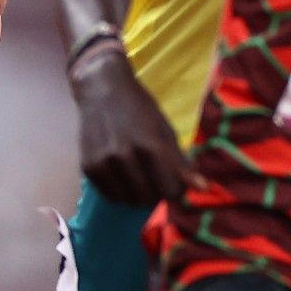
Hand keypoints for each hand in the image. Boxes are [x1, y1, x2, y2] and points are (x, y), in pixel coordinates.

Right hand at [71, 48, 188, 210]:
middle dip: (156, 194)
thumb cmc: (139, 107)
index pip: (170, 190)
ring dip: (137, 195)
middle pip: (148, 198)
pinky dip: (119, 192)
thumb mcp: (165, 129)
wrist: (101, 90)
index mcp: (151, 145)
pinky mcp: (88, 167)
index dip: (176, 190)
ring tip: (138, 179)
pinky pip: (109, 195)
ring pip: (127, 200)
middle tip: (155, 180)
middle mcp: (125, 156)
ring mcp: (104, 163)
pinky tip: (121, 176)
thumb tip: (202, 188)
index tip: (174, 183)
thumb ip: (180, 161)